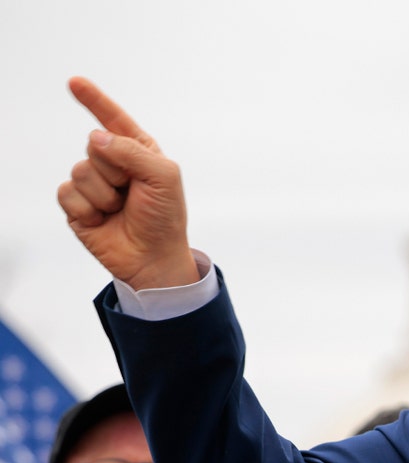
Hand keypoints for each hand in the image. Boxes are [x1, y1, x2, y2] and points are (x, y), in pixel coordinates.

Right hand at [58, 77, 198, 289]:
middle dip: (116, 170)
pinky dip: (87, 208)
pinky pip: (67, 193)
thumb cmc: (164, 217)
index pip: (114, 120)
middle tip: (133, 193)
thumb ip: (133, 152)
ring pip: (81, 170)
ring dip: (104, 194)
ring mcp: (93, 183)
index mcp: (138, 151)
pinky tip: (102, 220)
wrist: (153, 258)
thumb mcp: (163, 177)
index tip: (74, 82)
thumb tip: (97, 138)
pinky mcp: (76, 205)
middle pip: (95, 145)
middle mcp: (114, 163)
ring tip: (120, 209)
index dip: (94, 100)